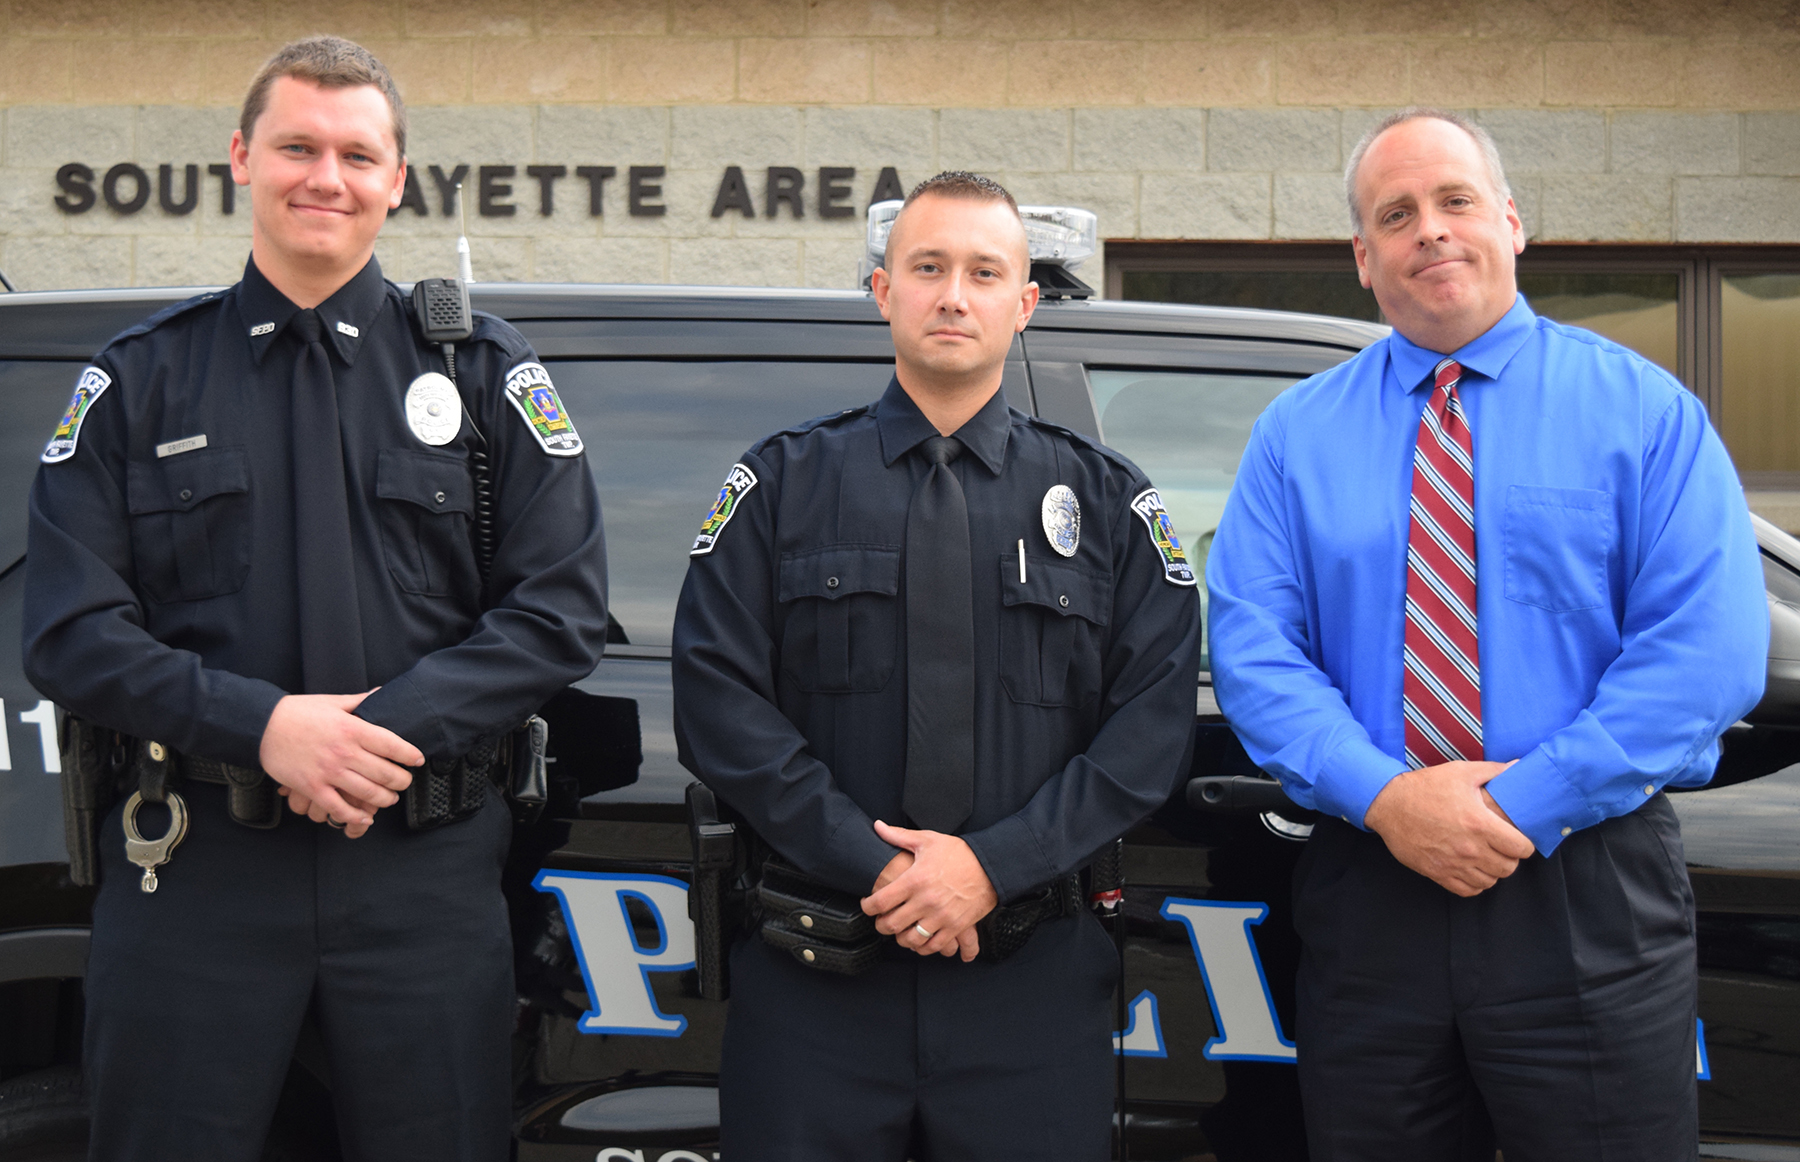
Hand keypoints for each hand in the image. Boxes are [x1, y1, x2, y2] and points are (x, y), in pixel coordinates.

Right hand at [259, 693, 421, 837]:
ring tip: (389, 798)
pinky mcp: (312, 787)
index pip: (393, 745)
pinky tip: (364, 817)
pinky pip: (339, 808)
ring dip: (384, 799)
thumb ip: (361, 701)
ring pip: (367, 793)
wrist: (261, 725)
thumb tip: (382, 693)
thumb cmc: (297, 711)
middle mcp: (344, 752)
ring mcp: (328, 772)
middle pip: (385, 773)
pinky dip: (355, 816)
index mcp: (352, 729)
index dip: (410, 755)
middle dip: (401, 781)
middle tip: (405, 782)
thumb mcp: (333, 701)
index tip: (418, 760)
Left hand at [861, 820, 997, 961]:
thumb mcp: (928, 840)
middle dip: (881, 926)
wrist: (991, 865)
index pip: (880, 902)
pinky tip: (920, 939)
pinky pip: (933, 946)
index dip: (868, 907)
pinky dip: (923, 947)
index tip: (867, 905)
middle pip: (891, 925)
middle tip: (881, 921)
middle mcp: (926, 901)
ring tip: (900, 931)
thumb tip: (877, 826)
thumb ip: (899, 836)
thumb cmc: (959, 852)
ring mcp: (941, 916)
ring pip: (910, 940)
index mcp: (915, 880)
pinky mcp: (955, 926)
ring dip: (900, 938)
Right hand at [1362, 760, 1534, 896]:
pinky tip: (1471, 869)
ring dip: (1492, 871)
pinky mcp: (1438, 873)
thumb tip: (1519, 766)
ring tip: (1487, 858)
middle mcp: (1469, 848)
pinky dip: (1475, 883)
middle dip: (1510, 858)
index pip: (1520, 848)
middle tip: (1503, 848)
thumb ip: (1495, 771)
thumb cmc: (1426, 786)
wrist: (1389, 803)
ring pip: (1490, 881)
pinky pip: (1468, 890)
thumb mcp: (1461, 772)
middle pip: (1508, 868)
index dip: (1524, 845)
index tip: (1519, 840)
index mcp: (1480, 824)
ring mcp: (1453, 863)